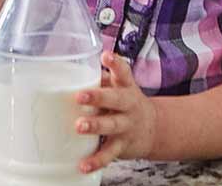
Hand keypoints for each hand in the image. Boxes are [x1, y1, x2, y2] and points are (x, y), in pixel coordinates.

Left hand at [76, 51, 155, 171]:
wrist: (154, 129)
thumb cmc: (126, 103)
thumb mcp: (119, 88)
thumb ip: (98, 81)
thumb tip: (67, 73)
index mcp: (126, 87)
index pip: (123, 72)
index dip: (115, 63)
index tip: (106, 56)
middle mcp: (129, 105)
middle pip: (116, 99)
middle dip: (98, 97)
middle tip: (80, 96)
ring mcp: (127, 126)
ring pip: (112, 125)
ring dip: (95, 126)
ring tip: (79, 126)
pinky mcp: (123, 145)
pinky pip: (109, 153)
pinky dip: (96, 160)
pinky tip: (83, 165)